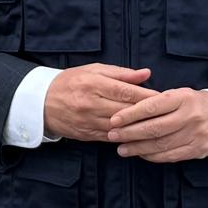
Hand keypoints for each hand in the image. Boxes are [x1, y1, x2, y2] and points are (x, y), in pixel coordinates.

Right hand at [42, 64, 157, 141]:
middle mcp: (90, 103)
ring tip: (157, 126)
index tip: (164, 97)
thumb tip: (146, 74)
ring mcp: (87, 121)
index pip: (125, 91)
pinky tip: (139, 135)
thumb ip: (121, 73)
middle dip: (147, 112)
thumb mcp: (93, 70)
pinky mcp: (86, 135)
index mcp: (93, 83)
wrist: (41, 102)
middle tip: (167, 113)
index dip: (146, 95)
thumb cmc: (71, 81)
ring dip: (139, 127)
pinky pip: (111, 137)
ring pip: (120, 127)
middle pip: (125, 111)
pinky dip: (126, 137)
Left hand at [106, 88, 207, 162]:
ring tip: (121, 148)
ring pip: (160, 144)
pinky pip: (170, 156)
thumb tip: (126, 108)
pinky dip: (152, 156)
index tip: (114, 119)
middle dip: (129, 133)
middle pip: (154, 128)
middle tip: (112, 135)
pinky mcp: (196, 150)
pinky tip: (139, 154)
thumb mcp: (179, 94)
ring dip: (137, 148)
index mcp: (183, 98)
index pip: (152, 106)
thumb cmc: (192, 104)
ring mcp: (194, 135)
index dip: (131, 114)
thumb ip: (156, 100)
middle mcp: (189, 117)